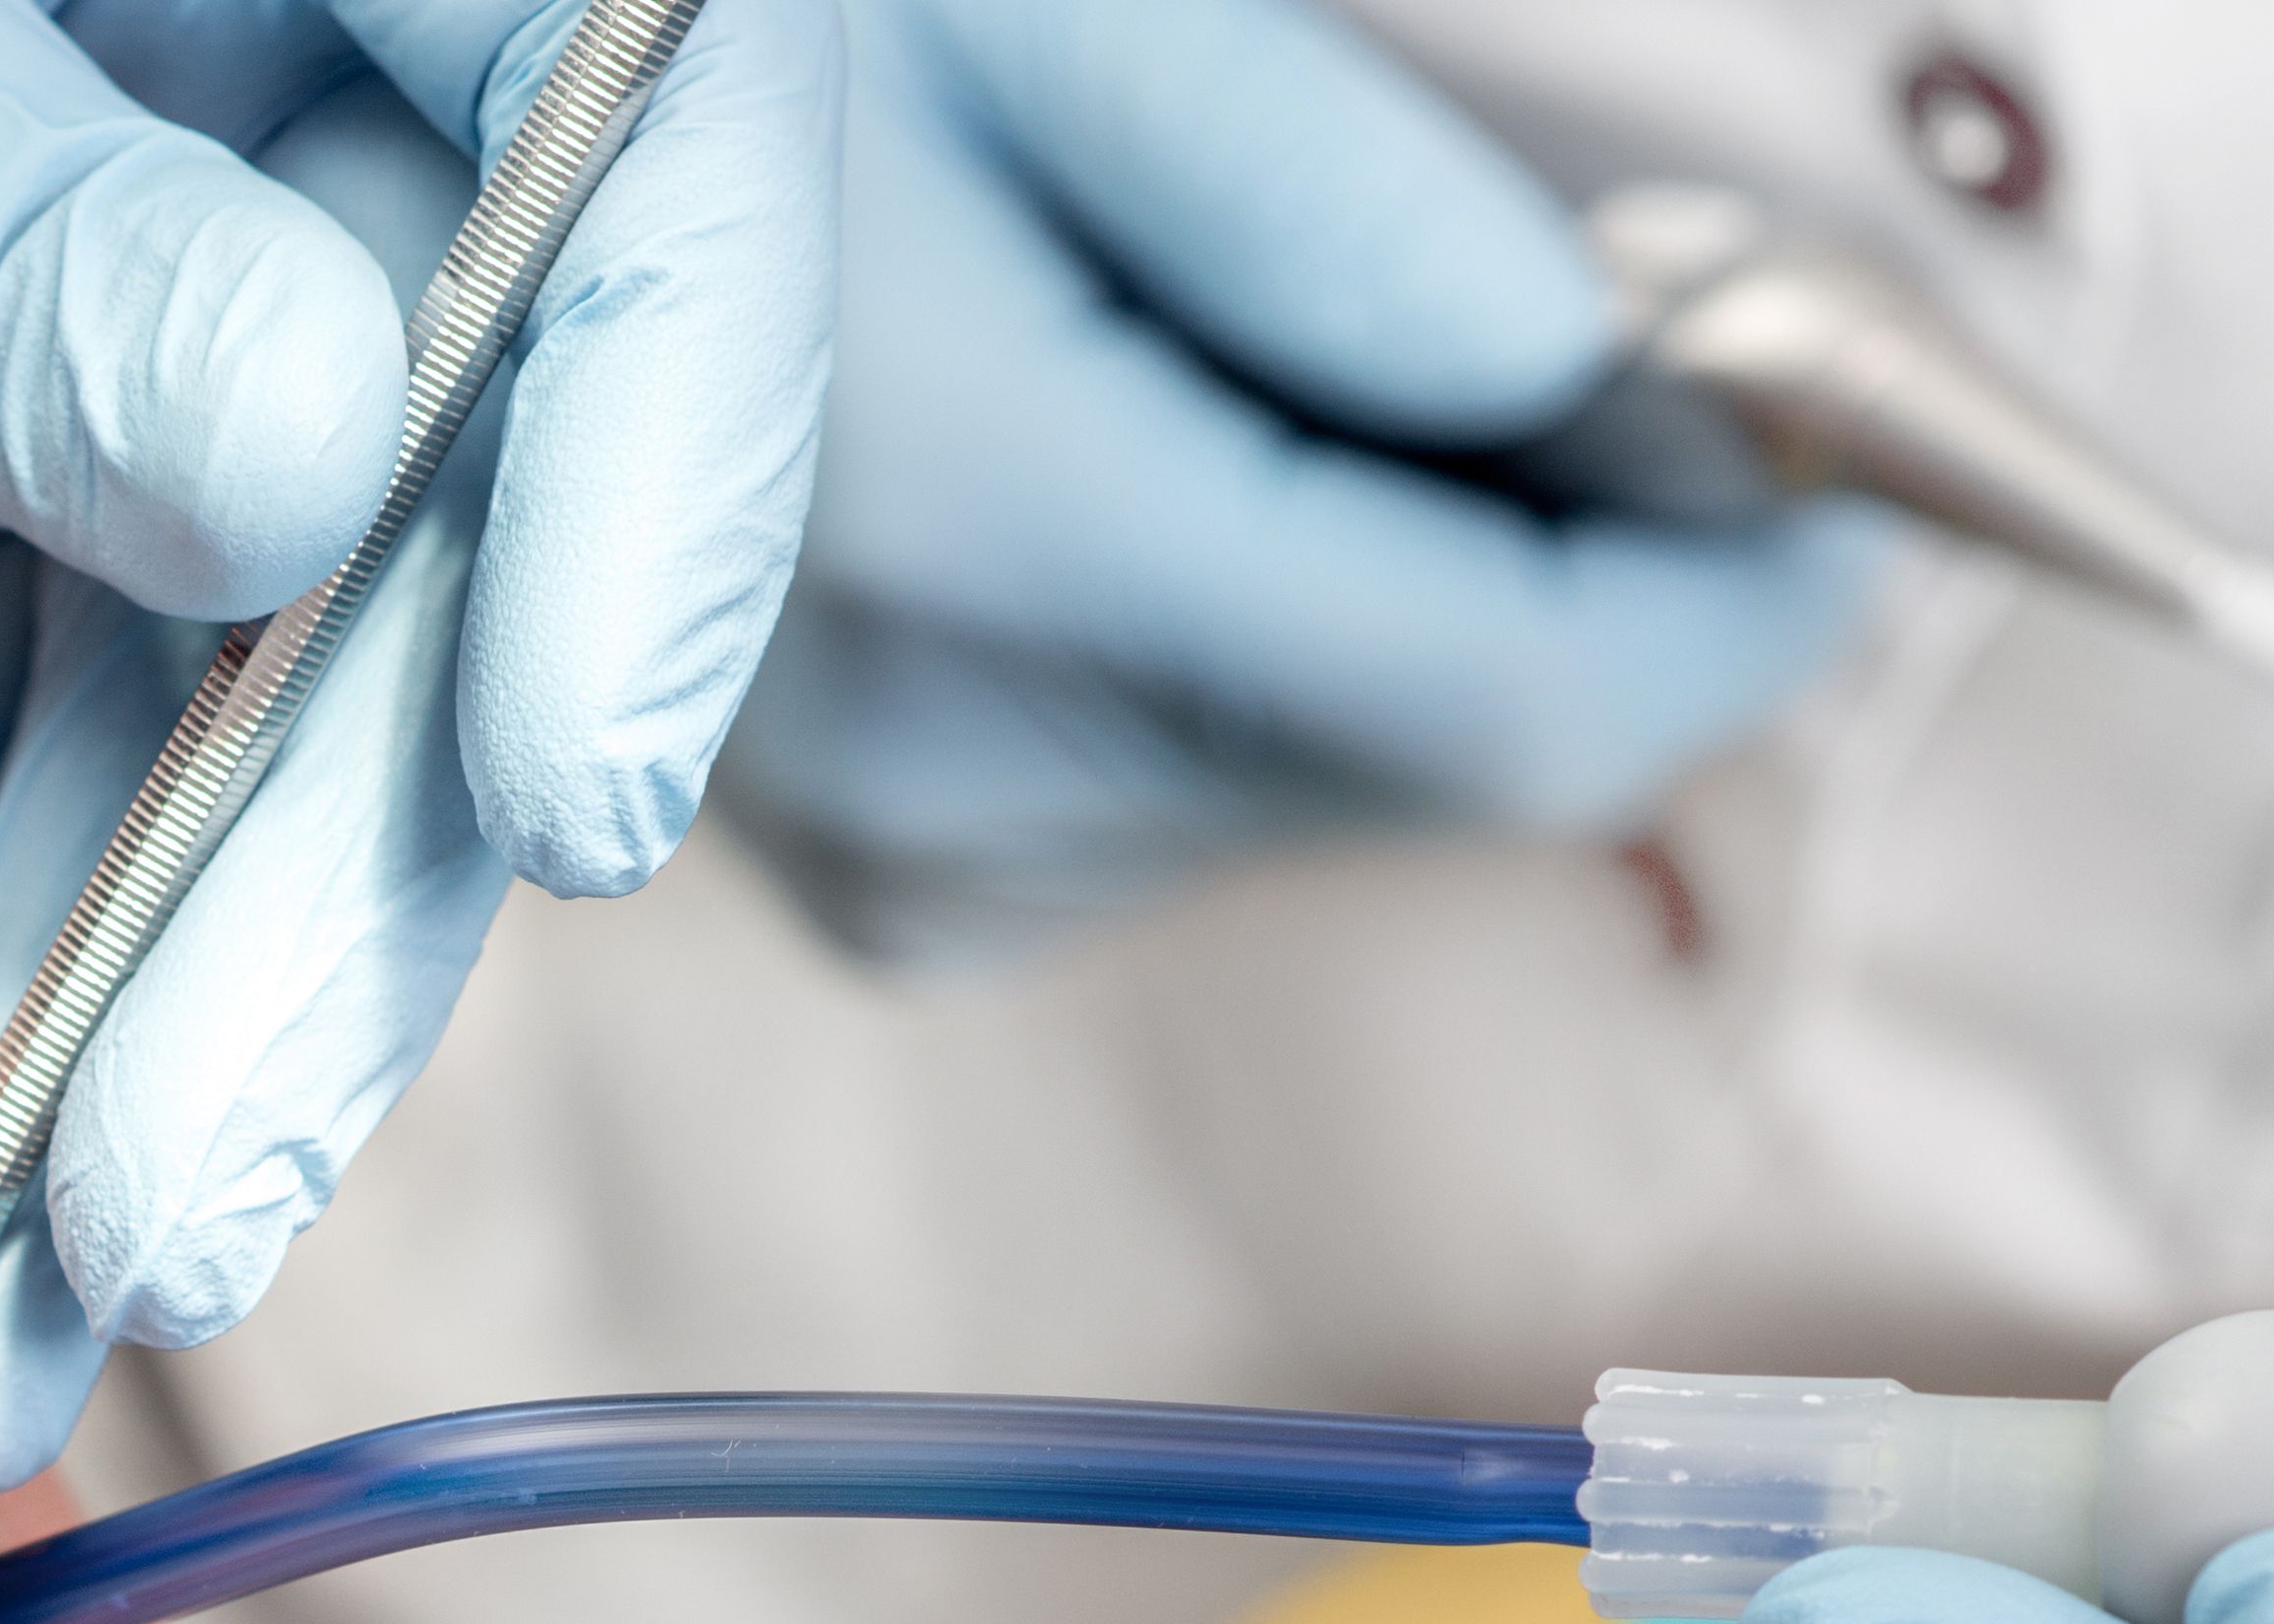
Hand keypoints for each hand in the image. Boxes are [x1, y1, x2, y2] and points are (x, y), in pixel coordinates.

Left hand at [0, 0, 834, 1499]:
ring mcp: (131, 276)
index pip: (625, 148)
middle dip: (298, 901)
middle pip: (437, 501)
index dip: (649, 482)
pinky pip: (22, 744)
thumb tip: (324, 452)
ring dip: (97, 1034)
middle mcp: (256, 66)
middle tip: (168, 1220)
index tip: (569, 802)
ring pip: (230, 692)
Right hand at [713, 0, 1884, 957]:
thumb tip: (1628, 378)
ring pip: (1343, 793)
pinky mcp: (889, 885)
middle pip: (1455, 764)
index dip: (1746, 591)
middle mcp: (931, 759)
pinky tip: (1188, 484)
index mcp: (971, 520)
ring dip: (1434, 604)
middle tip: (1622, 338)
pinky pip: (1205, 808)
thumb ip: (1332, 195)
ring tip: (1326, 376)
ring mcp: (900, 855)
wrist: (422, 231)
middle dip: (1602, 573)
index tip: (1851, 444)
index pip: (1515, 692)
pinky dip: (1280, 657)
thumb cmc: (722, 54)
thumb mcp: (1022, 6)